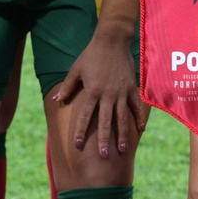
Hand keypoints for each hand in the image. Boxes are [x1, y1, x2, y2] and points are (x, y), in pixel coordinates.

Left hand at [55, 28, 145, 158]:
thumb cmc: (91, 55)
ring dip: (122, 135)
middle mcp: (107, 94)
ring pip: (122, 118)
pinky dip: (139, 118)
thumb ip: (68, 87)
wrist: (112, 41)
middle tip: (103, 157)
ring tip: (122, 150)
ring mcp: (121, 92)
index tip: (78, 146)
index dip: (81, 131)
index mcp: (92, 91)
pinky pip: (136, 106)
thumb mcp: (75, 70)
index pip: (85, 116)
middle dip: (104, 140)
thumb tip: (56, 100)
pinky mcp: (132, 88)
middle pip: (106, 122)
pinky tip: (140, 130)